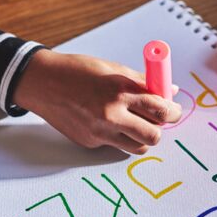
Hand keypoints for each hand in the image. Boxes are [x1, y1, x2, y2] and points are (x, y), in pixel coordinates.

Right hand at [13, 51, 181, 154]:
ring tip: (136, 123)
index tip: (174, 110)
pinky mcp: (89, 142)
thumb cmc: (77, 70)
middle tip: (158, 120)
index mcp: (120, 91)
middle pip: (153, 136)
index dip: (173, 111)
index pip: (160, 109)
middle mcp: (111, 114)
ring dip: (142, 137)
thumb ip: (142, 82)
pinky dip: (118, 136)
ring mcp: (99, 132)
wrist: (42, 83)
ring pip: (137, 148)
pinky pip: (115, 144)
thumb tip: (169, 91)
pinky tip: (107, 121)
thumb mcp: (112, 69)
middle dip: (160, 129)